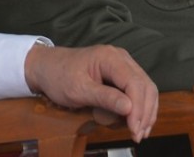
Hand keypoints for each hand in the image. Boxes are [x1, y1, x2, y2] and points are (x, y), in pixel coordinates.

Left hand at [24, 43, 157, 142]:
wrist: (47, 67)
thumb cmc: (59, 76)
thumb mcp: (78, 90)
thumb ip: (104, 98)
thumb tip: (129, 108)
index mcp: (110, 58)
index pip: (134, 83)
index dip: (138, 108)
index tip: (134, 129)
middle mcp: (121, 58)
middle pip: (145, 85)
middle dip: (145, 112)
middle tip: (137, 135)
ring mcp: (122, 65)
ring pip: (145, 88)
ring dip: (146, 111)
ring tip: (140, 132)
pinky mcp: (121, 74)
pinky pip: (138, 90)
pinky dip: (140, 107)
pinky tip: (137, 122)